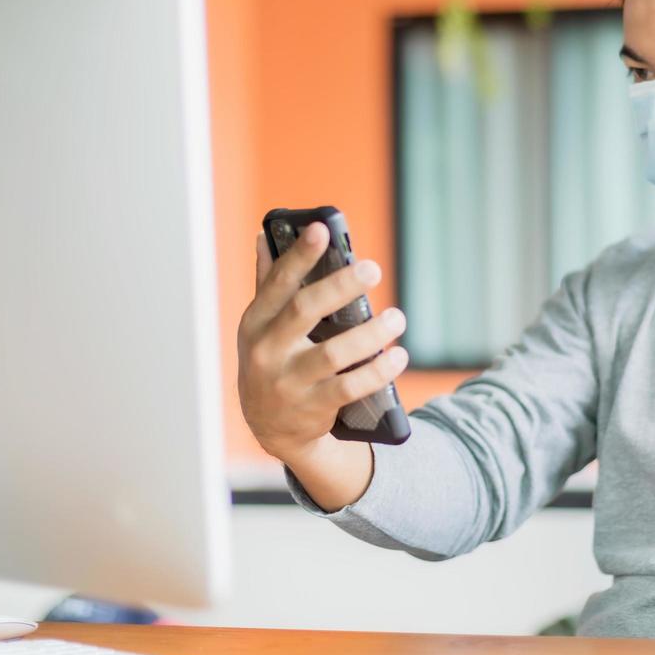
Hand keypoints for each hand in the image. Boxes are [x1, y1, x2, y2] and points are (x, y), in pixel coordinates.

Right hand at [236, 222, 408, 465]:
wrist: (271, 426)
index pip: (278, 282)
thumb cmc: (273, 361)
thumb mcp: (262, 327)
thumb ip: (267, 284)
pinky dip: (377, 371)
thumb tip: (264, 236)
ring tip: (398, 318)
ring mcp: (288, 381)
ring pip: (333, 353)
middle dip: (340, 287)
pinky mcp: (312, 407)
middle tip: (373, 269)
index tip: (321, 228)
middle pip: (304, 310)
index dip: (299, 255)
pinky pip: (349, 387)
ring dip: (370, 334)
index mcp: (256, 321)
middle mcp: (267, 350)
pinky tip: (397, 357)